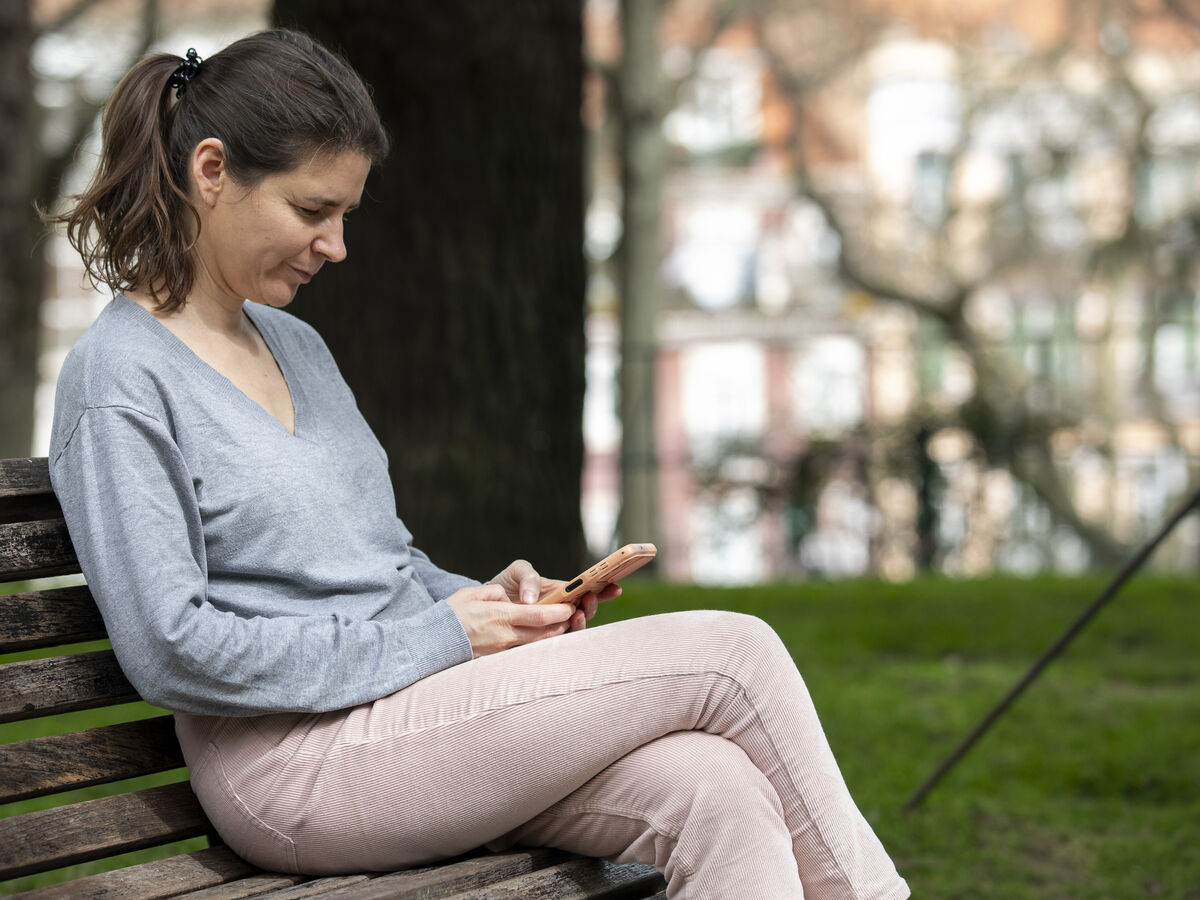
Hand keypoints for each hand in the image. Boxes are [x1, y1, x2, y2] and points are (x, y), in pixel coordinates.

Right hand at [445, 582, 574, 655]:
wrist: (431, 643)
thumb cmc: (449, 615)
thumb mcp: (472, 594)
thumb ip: (494, 593)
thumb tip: (508, 598)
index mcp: (500, 616)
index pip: (539, 616)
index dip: (558, 612)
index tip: (570, 606)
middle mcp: (504, 636)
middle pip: (543, 633)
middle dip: (561, 625)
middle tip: (572, 617)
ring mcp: (501, 651)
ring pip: (535, 645)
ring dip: (551, 636)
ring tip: (560, 628)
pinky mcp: (496, 660)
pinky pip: (521, 652)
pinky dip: (534, 645)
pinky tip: (540, 639)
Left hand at [491, 559, 622, 632]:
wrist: (486, 604)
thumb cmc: (506, 584)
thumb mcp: (517, 571)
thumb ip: (528, 578)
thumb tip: (533, 599)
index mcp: (561, 591)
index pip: (586, 590)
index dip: (603, 589)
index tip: (615, 587)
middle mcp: (561, 609)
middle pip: (586, 610)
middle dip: (592, 605)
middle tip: (588, 600)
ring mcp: (552, 625)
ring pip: (574, 627)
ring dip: (581, 621)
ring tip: (576, 614)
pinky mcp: (539, 639)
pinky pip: (556, 641)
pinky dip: (563, 636)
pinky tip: (562, 630)